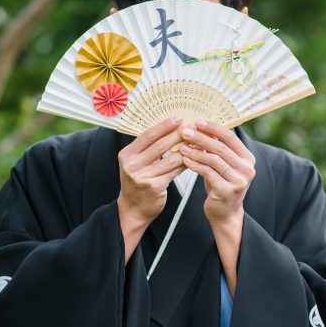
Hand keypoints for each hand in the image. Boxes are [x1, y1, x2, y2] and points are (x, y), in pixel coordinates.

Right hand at [116, 116, 185, 260]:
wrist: (133, 209)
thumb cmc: (138, 183)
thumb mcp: (136, 163)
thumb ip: (149, 149)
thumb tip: (172, 129)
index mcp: (127, 154)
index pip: (148, 135)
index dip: (164, 125)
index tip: (179, 117)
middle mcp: (132, 164)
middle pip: (160, 145)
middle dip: (179, 134)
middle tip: (193, 126)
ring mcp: (142, 176)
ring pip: (170, 158)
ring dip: (187, 149)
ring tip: (198, 142)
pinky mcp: (154, 186)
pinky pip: (175, 171)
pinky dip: (186, 163)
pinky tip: (194, 158)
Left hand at [178, 121, 255, 227]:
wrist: (225, 213)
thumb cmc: (221, 185)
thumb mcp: (222, 165)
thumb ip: (217, 149)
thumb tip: (200, 127)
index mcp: (247, 158)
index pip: (230, 137)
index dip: (213, 128)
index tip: (197, 122)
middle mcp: (247, 168)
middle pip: (221, 147)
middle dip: (201, 138)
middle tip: (185, 132)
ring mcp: (239, 180)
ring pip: (213, 159)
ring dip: (195, 151)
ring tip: (182, 147)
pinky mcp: (228, 191)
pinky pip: (208, 173)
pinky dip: (195, 165)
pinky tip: (185, 161)